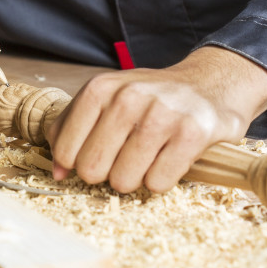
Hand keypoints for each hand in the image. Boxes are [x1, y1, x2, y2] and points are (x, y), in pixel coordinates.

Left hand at [45, 46, 266, 193]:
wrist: (208, 84)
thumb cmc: (149, 98)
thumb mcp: (105, 99)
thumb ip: (72, 129)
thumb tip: (58, 171)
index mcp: (101, 88)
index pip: (66, 148)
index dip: (75, 162)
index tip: (93, 156)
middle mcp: (129, 97)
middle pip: (92, 169)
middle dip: (106, 173)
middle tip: (124, 158)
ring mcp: (162, 114)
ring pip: (124, 180)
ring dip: (135, 178)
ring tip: (148, 156)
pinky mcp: (192, 133)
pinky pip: (158, 183)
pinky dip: (161, 180)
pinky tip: (168, 158)